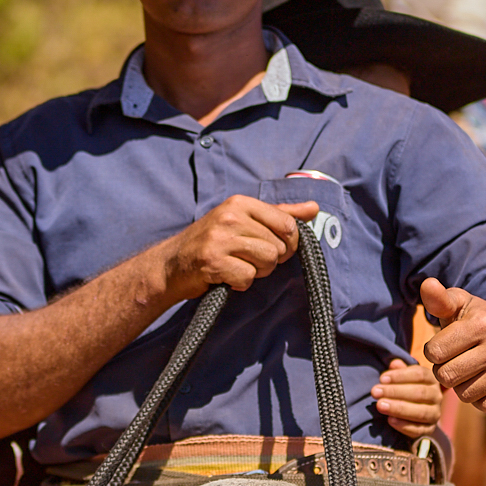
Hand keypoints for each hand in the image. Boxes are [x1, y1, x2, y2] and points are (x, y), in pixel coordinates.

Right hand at [161, 194, 318, 298]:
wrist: (172, 264)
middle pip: (278, 247)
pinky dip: (240, 283)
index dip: (288, 243)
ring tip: (237, 266)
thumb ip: (280, 214)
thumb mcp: (244, 220)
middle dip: (268, 260)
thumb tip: (314, 208)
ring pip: (267, 262)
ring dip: (256, 272)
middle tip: (246, 259)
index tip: (273, 248)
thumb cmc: (213, 242)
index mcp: (240, 203)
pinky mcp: (213, 262)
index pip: (287, 224)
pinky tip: (226, 277)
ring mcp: (220, 239)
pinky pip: (248, 278)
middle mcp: (230, 217)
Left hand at [371, 356, 443, 437]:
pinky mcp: (429, 430)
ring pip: (421, 412)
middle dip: (395, 392)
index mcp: (431, 379)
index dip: (400, 376)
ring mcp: (435, 414)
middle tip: (375, 392)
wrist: (413, 415)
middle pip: (419, 393)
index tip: (382, 378)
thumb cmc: (405, 389)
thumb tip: (394, 363)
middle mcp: (436, 396)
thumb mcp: (403, 377)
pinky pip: (419, 430)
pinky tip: (390, 420)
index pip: (419, 374)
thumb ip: (399, 370)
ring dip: (399, 408)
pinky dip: (404, 426)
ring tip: (380, 405)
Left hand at [420, 278, 485, 413]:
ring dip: (461, 387)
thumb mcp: (458, 305)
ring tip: (469, 370)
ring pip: (465, 395)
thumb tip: (427, 284)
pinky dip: (480, 399)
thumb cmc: (476, 320)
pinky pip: (485, 406)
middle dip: (444, 371)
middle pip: (447, 377)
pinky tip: (483, 382)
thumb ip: (439, 299)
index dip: (433, 352)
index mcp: (482, 322)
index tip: (444, 345)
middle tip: (455, 360)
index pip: (433, 353)